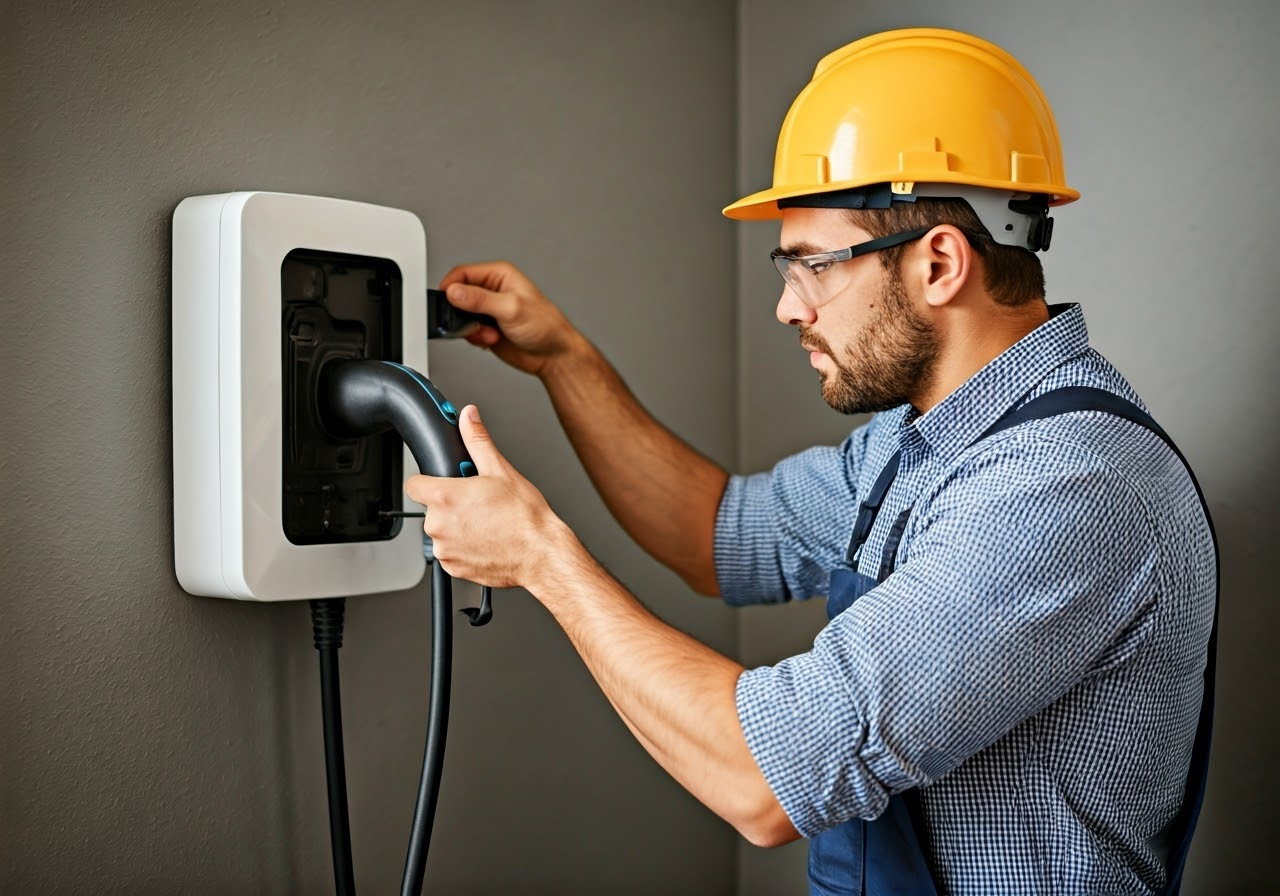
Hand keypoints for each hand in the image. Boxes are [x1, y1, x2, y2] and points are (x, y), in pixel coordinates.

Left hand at [404, 404, 579, 590]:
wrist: (541, 554)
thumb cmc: (525, 517)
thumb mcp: (501, 470)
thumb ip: (477, 440)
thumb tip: (469, 417)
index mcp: (445, 497)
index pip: (414, 484)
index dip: (428, 480)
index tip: (440, 481)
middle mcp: (439, 525)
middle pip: (431, 508)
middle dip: (450, 504)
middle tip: (478, 503)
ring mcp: (445, 550)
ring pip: (442, 531)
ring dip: (457, 527)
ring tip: (486, 523)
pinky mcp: (453, 568)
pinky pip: (451, 552)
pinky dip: (464, 547)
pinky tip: (486, 540)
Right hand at [438, 261, 583, 377]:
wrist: (553, 355)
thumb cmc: (545, 325)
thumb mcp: (510, 308)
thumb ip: (479, 300)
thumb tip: (454, 291)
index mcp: (499, 275)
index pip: (463, 273)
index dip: (451, 286)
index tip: (446, 302)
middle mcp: (492, 290)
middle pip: (458, 295)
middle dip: (461, 312)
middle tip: (473, 322)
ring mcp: (488, 310)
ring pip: (460, 316)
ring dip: (470, 328)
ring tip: (488, 333)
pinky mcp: (486, 328)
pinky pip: (467, 331)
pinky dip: (475, 338)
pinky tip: (491, 340)